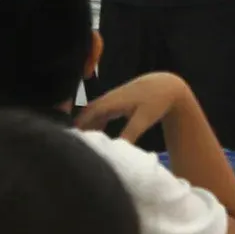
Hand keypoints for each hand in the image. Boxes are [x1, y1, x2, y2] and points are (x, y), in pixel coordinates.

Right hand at [75, 72, 190, 144]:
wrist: (165, 85)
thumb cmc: (156, 101)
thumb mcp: (144, 119)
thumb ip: (130, 133)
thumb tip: (117, 148)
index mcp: (111, 102)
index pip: (87, 115)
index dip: (77, 127)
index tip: (69, 141)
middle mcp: (107, 99)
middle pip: (85, 114)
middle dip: (77, 127)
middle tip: (68, 145)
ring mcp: (110, 100)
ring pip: (92, 113)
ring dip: (85, 125)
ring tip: (78, 143)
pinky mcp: (115, 102)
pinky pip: (99, 113)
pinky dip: (94, 123)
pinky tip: (95, 135)